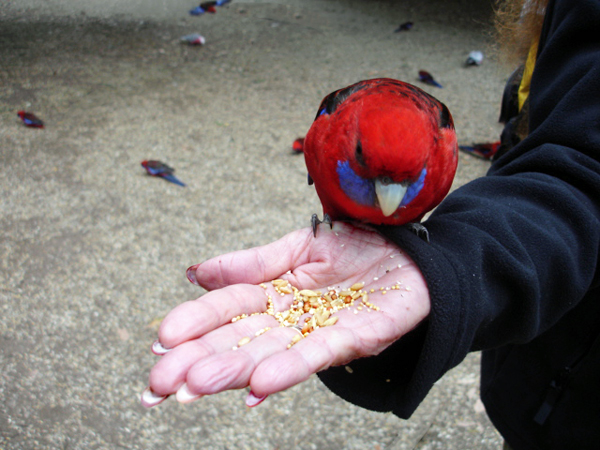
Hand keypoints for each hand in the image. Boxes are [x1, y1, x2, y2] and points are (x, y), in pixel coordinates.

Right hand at [142, 222, 429, 406]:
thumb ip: (250, 263)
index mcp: (272, 295)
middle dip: (198, 361)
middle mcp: (289, 321)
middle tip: (159, 384)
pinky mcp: (352, 340)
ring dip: (233, 371)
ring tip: (197, 385)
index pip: (226, 310)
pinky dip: (288, 370)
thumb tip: (193, 273)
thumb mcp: (296, 246)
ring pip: (269, 355)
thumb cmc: (352, 246)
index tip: (162, 340)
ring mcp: (318, 333)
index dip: (195, 324)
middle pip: (238, 341)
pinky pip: (316, 356)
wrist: (406, 250)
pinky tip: (259, 384)